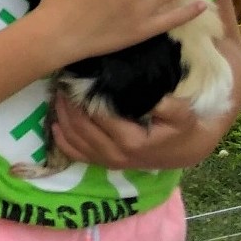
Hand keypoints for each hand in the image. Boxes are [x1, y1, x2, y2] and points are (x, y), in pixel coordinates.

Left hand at [53, 93, 216, 171]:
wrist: (185, 150)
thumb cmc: (181, 128)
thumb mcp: (181, 114)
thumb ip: (167, 105)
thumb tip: (147, 95)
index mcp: (131, 140)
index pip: (97, 115)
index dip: (83, 96)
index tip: (75, 77)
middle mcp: (115, 153)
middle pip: (79, 126)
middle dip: (68, 103)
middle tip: (62, 82)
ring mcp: (107, 160)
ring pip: (73, 139)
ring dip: (61, 117)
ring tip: (58, 95)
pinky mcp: (103, 163)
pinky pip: (75, 154)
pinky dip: (61, 140)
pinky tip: (54, 124)